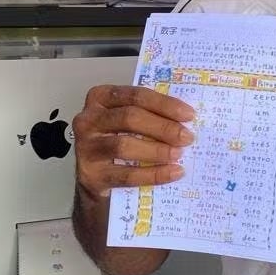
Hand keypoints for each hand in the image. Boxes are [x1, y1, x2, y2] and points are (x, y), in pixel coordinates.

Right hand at [73, 85, 195, 196]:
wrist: (96, 179)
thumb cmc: (118, 142)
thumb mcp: (128, 122)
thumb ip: (149, 114)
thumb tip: (185, 119)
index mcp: (100, 98)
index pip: (135, 95)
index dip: (164, 104)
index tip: (189, 115)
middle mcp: (88, 120)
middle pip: (130, 118)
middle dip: (163, 127)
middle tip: (187, 137)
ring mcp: (86, 148)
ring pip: (124, 145)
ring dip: (157, 150)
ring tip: (179, 154)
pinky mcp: (90, 176)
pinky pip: (126, 175)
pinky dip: (153, 174)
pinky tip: (172, 172)